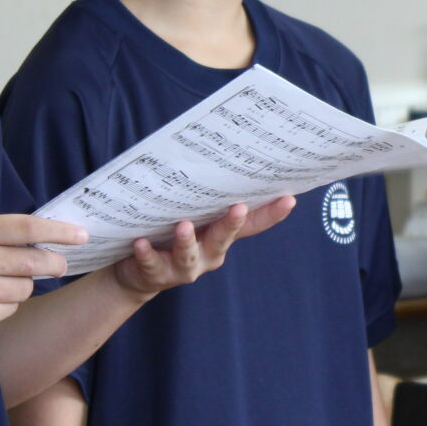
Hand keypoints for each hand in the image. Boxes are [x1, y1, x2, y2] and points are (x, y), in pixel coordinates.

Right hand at [0, 214, 89, 336]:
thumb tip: (45, 237)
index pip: (27, 227)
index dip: (59, 232)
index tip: (82, 235)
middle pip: (34, 262)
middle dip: (55, 264)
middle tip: (60, 265)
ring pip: (25, 289)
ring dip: (24, 286)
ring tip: (1, 281)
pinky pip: (10, 310)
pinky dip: (7, 305)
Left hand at [106, 197, 295, 296]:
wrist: (136, 272)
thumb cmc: (168, 233)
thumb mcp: (189, 214)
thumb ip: (200, 196)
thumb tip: (210, 151)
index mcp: (220, 236)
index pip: (251, 224)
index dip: (272, 214)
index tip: (290, 198)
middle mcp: (209, 253)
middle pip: (223, 238)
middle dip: (231, 224)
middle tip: (237, 209)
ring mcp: (184, 267)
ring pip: (188, 255)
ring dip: (186, 241)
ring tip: (183, 226)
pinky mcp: (156, 275)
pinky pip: (152, 264)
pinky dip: (148, 253)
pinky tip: (141, 242)